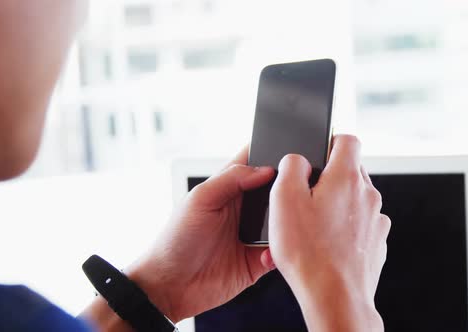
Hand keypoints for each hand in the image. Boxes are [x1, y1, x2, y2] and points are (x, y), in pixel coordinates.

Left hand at [126, 148, 275, 321]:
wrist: (170, 286)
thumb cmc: (175, 240)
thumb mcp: (200, 199)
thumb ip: (231, 179)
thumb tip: (265, 169)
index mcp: (229, 187)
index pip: (256, 161)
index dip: (272, 153)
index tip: (290, 153)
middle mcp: (244, 208)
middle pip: (277, 189)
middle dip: (290, 187)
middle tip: (297, 188)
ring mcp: (253, 234)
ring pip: (285, 220)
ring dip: (289, 220)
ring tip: (287, 222)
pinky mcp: (259, 259)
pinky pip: (281, 250)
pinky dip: (283, 250)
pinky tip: (270, 251)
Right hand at [269, 135, 389, 331]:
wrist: (335, 297)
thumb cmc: (309, 253)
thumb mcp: (284, 199)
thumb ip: (291, 167)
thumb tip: (298, 159)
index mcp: (347, 177)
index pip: (348, 139)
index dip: (331, 140)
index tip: (318, 151)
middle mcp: (367, 195)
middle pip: (351, 170)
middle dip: (329, 178)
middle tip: (305, 197)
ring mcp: (375, 220)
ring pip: (355, 199)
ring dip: (336, 205)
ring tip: (312, 227)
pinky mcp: (376, 243)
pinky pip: (360, 225)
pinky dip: (345, 229)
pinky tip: (326, 244)